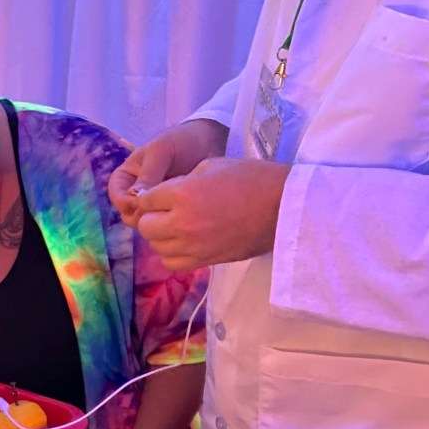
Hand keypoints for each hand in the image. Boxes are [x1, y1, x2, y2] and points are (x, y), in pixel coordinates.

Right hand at [109, 120, 227, 226]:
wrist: (210, 143)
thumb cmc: (179, 141)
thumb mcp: (161, 151)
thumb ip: (149, 174)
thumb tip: (136, 199)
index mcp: (127, 176)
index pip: (116, 195)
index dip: (124, 202)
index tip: (140, 203)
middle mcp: (137, 192)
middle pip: (128, 214)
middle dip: (140, 216)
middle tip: (159, 212)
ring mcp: (154, 204)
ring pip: (145, 222)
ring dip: (156, 221)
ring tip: (173, 211)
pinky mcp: (170, 211)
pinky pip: (164, 224)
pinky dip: (170, 222)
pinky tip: (182, 214)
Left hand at [135, 157, 289, 270]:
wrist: (284, 207)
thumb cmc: (251, 178)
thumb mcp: (211, 165)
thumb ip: (181, 180)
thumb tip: (163, 195)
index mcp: (183, 194)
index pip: (144, 199)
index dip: (149, 195)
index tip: (158, 194)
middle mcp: (183, 223)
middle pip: (145, 226)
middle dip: (151, 216)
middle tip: (166, 209)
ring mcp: (194, 246)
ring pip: (156, 247)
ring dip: (161, 236)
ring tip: (176, 225)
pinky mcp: (206, 261)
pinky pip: (172, 264)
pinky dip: (172, 253)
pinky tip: (184, 242)